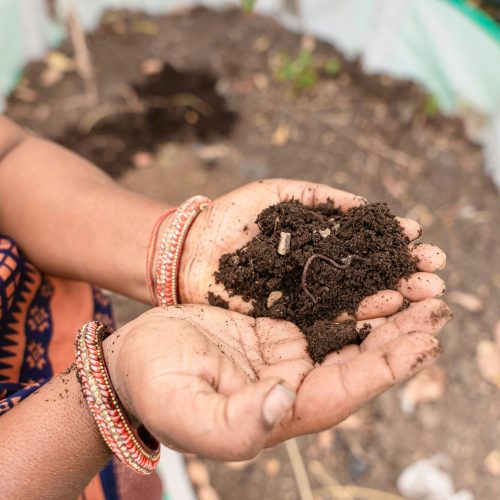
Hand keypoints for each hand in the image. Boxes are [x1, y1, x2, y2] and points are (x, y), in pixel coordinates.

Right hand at [103, 299, 449, 459]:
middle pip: (357, 358)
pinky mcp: (272, 326)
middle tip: (435, 302)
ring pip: (343, 330)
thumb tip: (287, 400)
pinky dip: (344, 292)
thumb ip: (238, 421)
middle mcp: (293, 384)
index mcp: (282, 411)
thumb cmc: (155, 387)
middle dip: (399, 332)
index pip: (348, 389)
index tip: (426, 340)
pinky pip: (317, 307)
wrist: (133, 359)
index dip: (388, 366)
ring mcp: (284, 352)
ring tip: (414, 282)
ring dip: (379, 308)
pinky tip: (366, 274)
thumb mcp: (188, 411)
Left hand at [179, 179, 445, 319]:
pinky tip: (386, 310)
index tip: (420, 239)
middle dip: (402, 272)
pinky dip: (357, 316)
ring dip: (391, 296)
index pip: (364, 245)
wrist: (192, 249)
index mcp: (317, 243)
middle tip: (436, 271)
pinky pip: (326, 318)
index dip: (391, 243)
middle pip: (367, 274)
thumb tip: (365, 206)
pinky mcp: (288, 319)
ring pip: (354, 299)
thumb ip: (321, 199)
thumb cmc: (232, 216)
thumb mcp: (281, 194)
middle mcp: (317, 272)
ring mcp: (304, 297)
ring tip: (425, 292)